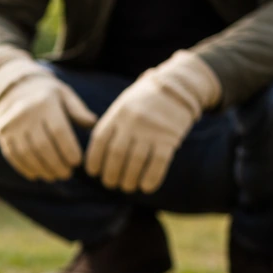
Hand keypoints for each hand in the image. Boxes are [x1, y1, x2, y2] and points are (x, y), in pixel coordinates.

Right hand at [0, 59, 96, 181]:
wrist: (12, 86)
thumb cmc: (45, 93)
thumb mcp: (64, 95)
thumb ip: (78, 111)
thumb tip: (94, 125)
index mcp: (45, 103)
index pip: (59, 131)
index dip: (68, 149)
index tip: (77, 162)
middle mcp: (26, 114)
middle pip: (43, 146)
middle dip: (56, 164)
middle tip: (67, 174)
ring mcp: (11, 125)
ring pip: (27, 154)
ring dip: (42, 169)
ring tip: (53, 176)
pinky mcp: (1, 134)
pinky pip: (13, 155)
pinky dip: (25, 168)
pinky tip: (36, 175)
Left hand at [85, 51, 220, 193]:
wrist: (179, 85)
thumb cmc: (144, 101)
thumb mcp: (123, 105)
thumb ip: (110, 126)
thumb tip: (95, 155)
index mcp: (117, 114)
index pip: (100, 141)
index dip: (94, 160)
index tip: (94, 172)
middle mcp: (133, 122)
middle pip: (116, 154)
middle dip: (111, 174)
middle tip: (110, 184)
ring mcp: (152, 129)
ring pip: (136, 162)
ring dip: (129, 180)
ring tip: (127, 187)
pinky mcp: (170, 137)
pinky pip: (158, 163)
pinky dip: (151, 178)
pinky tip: (146, 187)